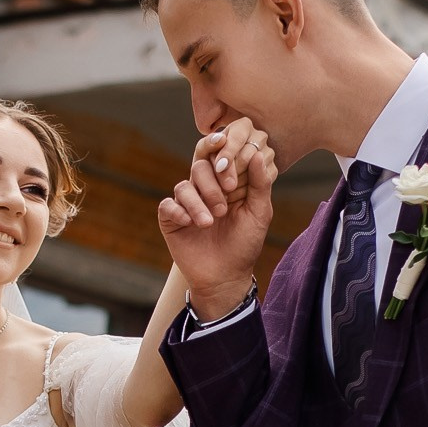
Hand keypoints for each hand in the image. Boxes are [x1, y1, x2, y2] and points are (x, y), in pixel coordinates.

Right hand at [158, 121, 276, 320]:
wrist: (226, 276)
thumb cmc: (245, 244)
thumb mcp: (259, 213)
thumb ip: (260, 183)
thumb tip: (258, 152)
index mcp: (224, 182)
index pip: (218, 155)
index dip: (220, 150)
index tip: (225, 150)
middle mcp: (204, 188)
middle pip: (199, 166)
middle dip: (212, 183)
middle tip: (224, 207)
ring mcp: (186, 204)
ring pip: (184, 186)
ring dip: (198, 203)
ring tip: (211, 222)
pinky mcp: (171, 220)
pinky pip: (167, 205)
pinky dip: (179, 212)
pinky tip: (190, 224)